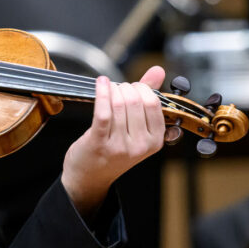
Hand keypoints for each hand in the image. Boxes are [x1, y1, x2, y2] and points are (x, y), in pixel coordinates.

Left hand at [60, 66, 165, 216]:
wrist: (90, 176)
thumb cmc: (114, 150)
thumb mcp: (137, 129)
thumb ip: (148, 98)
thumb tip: (158, 71)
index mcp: (155, 141)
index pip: (153, 103)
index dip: (141, 89)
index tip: (132, 88)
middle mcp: (140, 145)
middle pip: (135, 101)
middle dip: (124, 88)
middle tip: (117, 89)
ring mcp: (120, 146)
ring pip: (118, 104)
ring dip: (111, 90)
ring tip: (107, 89)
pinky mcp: (99, 143)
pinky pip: (103, 112)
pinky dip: (101, 93)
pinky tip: (100, 84)